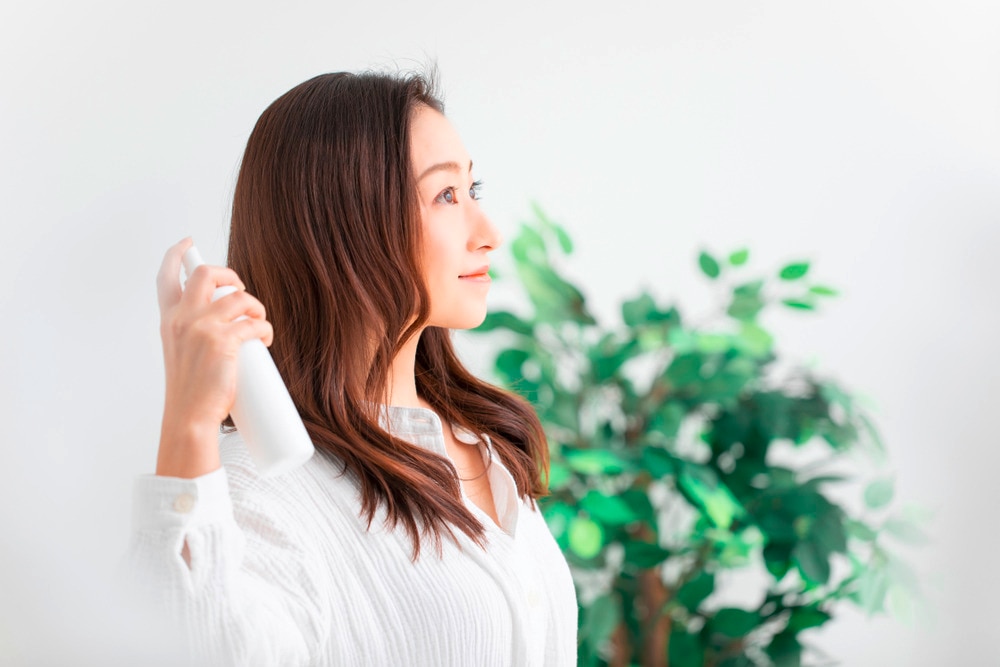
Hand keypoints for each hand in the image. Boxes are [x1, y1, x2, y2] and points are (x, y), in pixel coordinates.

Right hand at [154, 238, 273, 477]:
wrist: (189, 419)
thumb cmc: (189, 393)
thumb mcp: (180, 355)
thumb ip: (192, 336)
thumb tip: (224, 326)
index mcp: (169, 321)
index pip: (167, 278)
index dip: (177, 255)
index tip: (187, 242)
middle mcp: (182, 319)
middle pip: (208, 274)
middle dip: (231, 275)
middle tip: (241, 291)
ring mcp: (202, 328)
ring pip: (240, 298)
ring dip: (256, 307)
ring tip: (259, 322)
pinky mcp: (224, 342)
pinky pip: (255, 323)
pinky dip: (265, 328)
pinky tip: (265, 338)